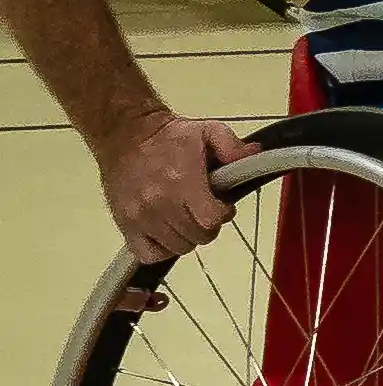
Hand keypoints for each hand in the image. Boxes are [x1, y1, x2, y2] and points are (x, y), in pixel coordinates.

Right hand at [98, 115, 249, 265]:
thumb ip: (233, 147)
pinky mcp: (125, 224)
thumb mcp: (208, 131)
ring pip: (178, 247)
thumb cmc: (166, 137)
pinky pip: (149, 254)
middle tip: (203, 209)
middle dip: (208, 224)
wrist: (125, 135)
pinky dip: (161, 249)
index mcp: (181, 181)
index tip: (221, 205)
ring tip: (185, 216)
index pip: (212, 219)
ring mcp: (140, 216)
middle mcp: (159, 202)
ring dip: (187, 236)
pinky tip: (167, 232)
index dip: (223, 214)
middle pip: (199, 236)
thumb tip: (254, 154)